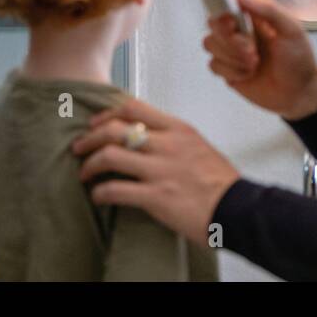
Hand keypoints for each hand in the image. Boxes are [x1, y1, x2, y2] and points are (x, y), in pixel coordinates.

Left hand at [73, 98, 238, 245]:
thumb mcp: (198, 146)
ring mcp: (161, 170)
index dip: (107, 114)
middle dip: (89, 137)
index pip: (133, 108)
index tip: (95, 123)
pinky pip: (116, 190)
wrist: (238, 208)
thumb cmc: (220, 181)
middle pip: (114, 129)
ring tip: (84, 173)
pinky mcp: (156, 196)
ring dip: (89, 164)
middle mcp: (167, 145)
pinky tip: (98, 196)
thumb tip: (146, 139)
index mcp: (178, 129)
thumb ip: (172, 139)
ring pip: (110, 155)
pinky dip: (100, 192)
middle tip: (79, 148)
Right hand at [202, 0, 316, 120]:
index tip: (232, 23)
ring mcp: (232, 50)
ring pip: (210, 43)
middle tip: (252, 50)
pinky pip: (214, 65)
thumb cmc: (299, 59)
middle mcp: (239, 30)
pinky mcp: (227, 70)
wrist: (299, 94)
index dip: (223, 10)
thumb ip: (267, 9)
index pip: (227, 2)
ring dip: (233, 56)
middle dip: (231, 38)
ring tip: (255, 63)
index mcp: (253, 15)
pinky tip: (249, 74)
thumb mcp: (291, 29)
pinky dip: (232, 71)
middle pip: (213, 23)